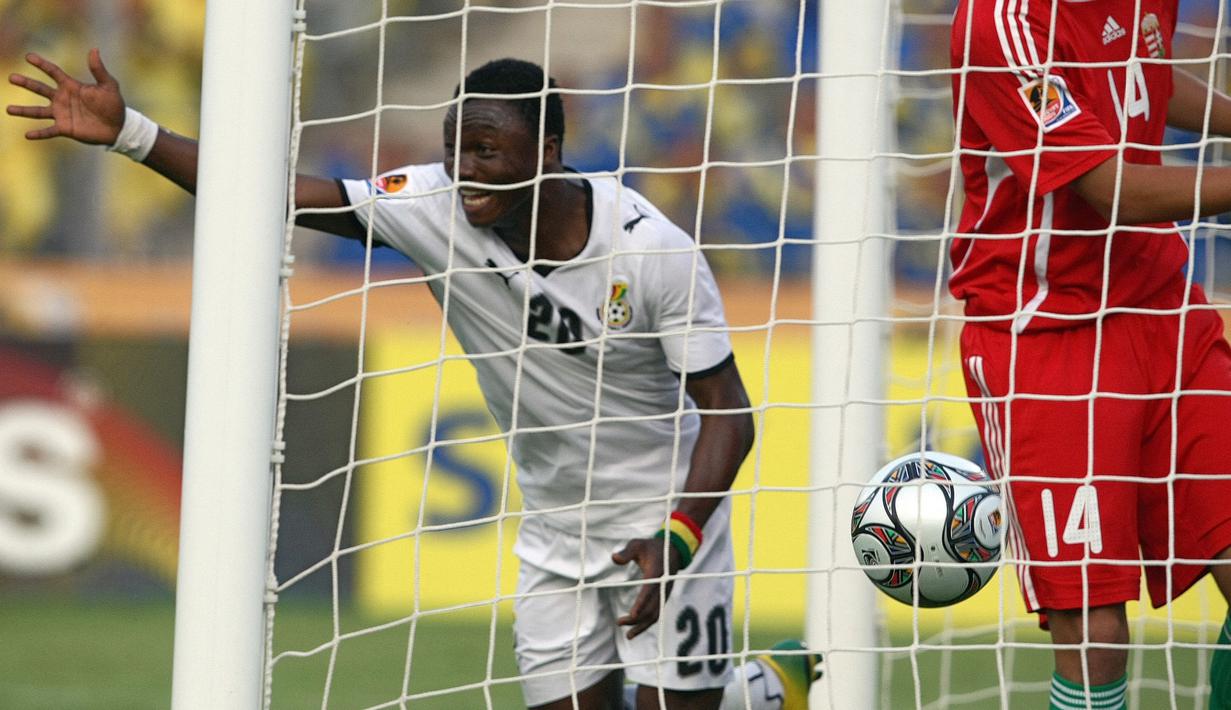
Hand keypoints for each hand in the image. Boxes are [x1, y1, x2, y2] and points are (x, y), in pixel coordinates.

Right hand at [7, 49, 124, 144]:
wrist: (119, 127)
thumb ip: (99, 70)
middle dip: (25, 83)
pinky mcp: (65, 128)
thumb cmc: (114, 104)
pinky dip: (39, 133)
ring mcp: (62, 114)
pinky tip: (27, 135)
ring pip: (38, 111)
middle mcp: (62, 99)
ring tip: (8, 109)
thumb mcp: (108, 85)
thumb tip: (94, 49)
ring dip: (23, 111)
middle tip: (11, 77)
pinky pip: (49, 131)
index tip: (28, 57)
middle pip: (40, 89)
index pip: (53, 72)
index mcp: (71, 86)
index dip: (41, 64)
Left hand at [612, 536, 679, 639]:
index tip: (632, 614)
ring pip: (655, 614)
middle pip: (652, 606)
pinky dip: (647, 622)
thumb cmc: (651, 547)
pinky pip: (656, 613)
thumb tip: (614, 558)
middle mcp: (663, 586)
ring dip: (642, 625)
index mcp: (657, 572)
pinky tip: (635, 628)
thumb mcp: (638, 544)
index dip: (641, 603)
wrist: (672, 550)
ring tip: (628, 635)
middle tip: (619, 622)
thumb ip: (626, 552)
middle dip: (637, 618)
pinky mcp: (663, 597)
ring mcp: (665, 593)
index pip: (649, 590)